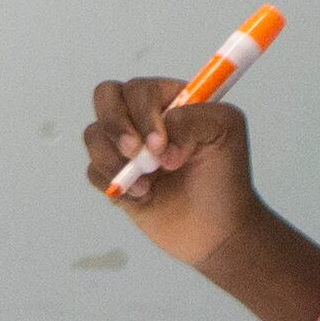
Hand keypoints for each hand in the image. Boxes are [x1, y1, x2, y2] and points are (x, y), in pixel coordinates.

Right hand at [85, 75, 319, 320]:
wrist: (219, 230)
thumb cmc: (226, 176)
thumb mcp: (225, 132)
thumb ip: (192, 120)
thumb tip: (157, 146)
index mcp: (169, 100)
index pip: (139, 89)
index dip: (143, 114)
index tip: (160, 145)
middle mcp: (142, 118)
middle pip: (105, 98)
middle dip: (115, 126)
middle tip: (134, 153)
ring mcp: (125, 148)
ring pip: (93, 135)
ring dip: (114, 161)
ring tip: (146, 186)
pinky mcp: (114, 177)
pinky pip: (93, 171)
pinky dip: (112, 183)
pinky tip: (141, 197)